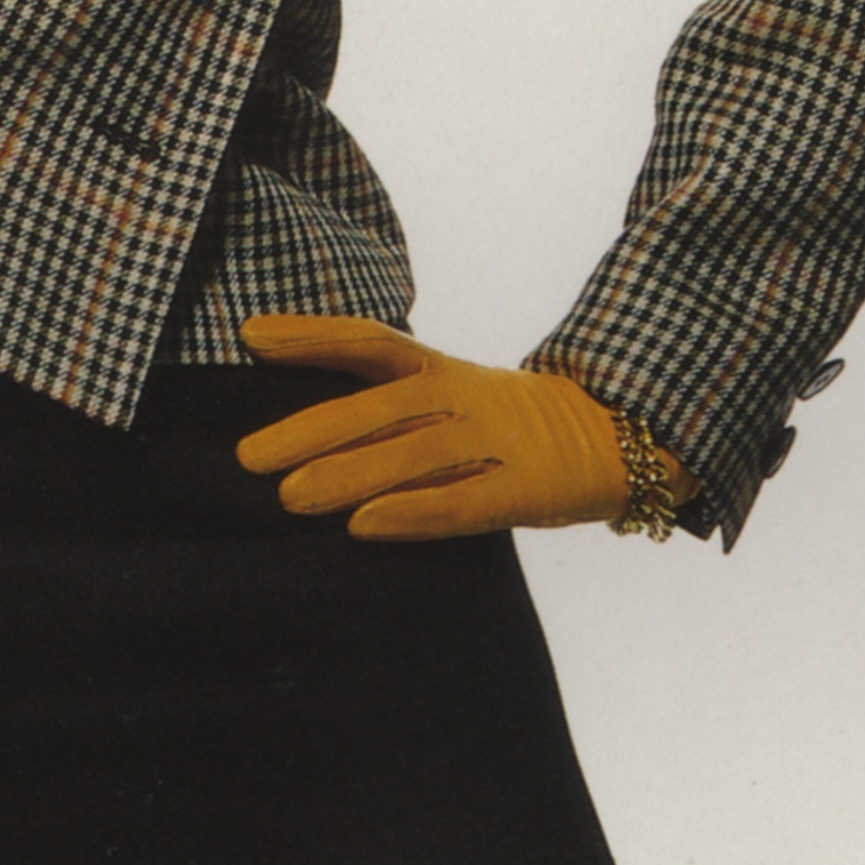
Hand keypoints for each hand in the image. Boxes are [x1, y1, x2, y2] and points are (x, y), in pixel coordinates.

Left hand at [232, 314, 633, 541]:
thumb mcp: (450, 393)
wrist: (615, 434)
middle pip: (380, 409)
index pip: (371, 341)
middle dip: (311, 431)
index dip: (313, 337)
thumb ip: (386, 402)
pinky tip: (364, 528)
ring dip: (349, 475)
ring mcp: (496, 442)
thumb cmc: (506, 424)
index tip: (251, 336)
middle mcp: (463, 397)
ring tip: (290, 497)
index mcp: (441, 370)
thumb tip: (295, 428)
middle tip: (248, 457)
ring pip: (413, 456)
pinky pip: (463, 503)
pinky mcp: (526, 489)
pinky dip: (412, 514)